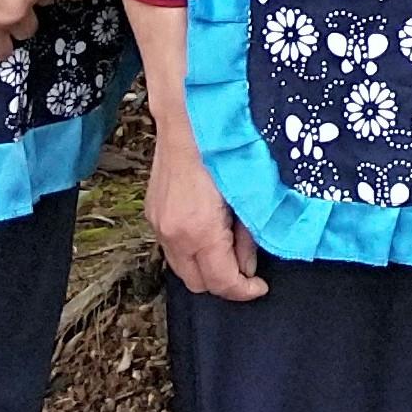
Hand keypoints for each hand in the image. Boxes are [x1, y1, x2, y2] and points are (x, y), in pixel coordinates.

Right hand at [147, 123, 267, 300]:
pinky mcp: (152, 215)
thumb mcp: (248, 196)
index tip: (259, 288)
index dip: (243, 291)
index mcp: (199, 231)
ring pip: (182, 270)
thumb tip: (248, 267)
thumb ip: (249, 236)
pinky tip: (209, 233)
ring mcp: (159, 226)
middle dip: (224, 282)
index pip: (221, 282)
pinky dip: (192, 252)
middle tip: (246, 267)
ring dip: (206, 268)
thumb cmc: (224, 150)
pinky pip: (172, 250)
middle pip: (198, 284)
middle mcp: (174, 235)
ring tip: (229, 246)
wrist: (188, 120)